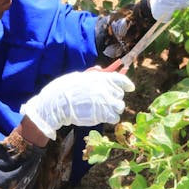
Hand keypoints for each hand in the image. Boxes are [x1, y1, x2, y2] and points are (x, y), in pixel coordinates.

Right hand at [20, 71, 135, 139]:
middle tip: (104, 101)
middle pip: (119, 94)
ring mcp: (106, 101)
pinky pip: (115, 118)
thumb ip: (92, 74)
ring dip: (113, 109)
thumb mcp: (78, 76)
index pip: (120, 78)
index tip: (131, 87)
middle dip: (114, 98)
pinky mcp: (105, 114)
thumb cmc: (64, 89)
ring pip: (119, 106)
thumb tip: (100, 69)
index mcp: (100, 77)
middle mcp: (106, 88)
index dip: (127, 83)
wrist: (58, 104)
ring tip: (102, 110)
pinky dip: (110, 118)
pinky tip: (102, 117)